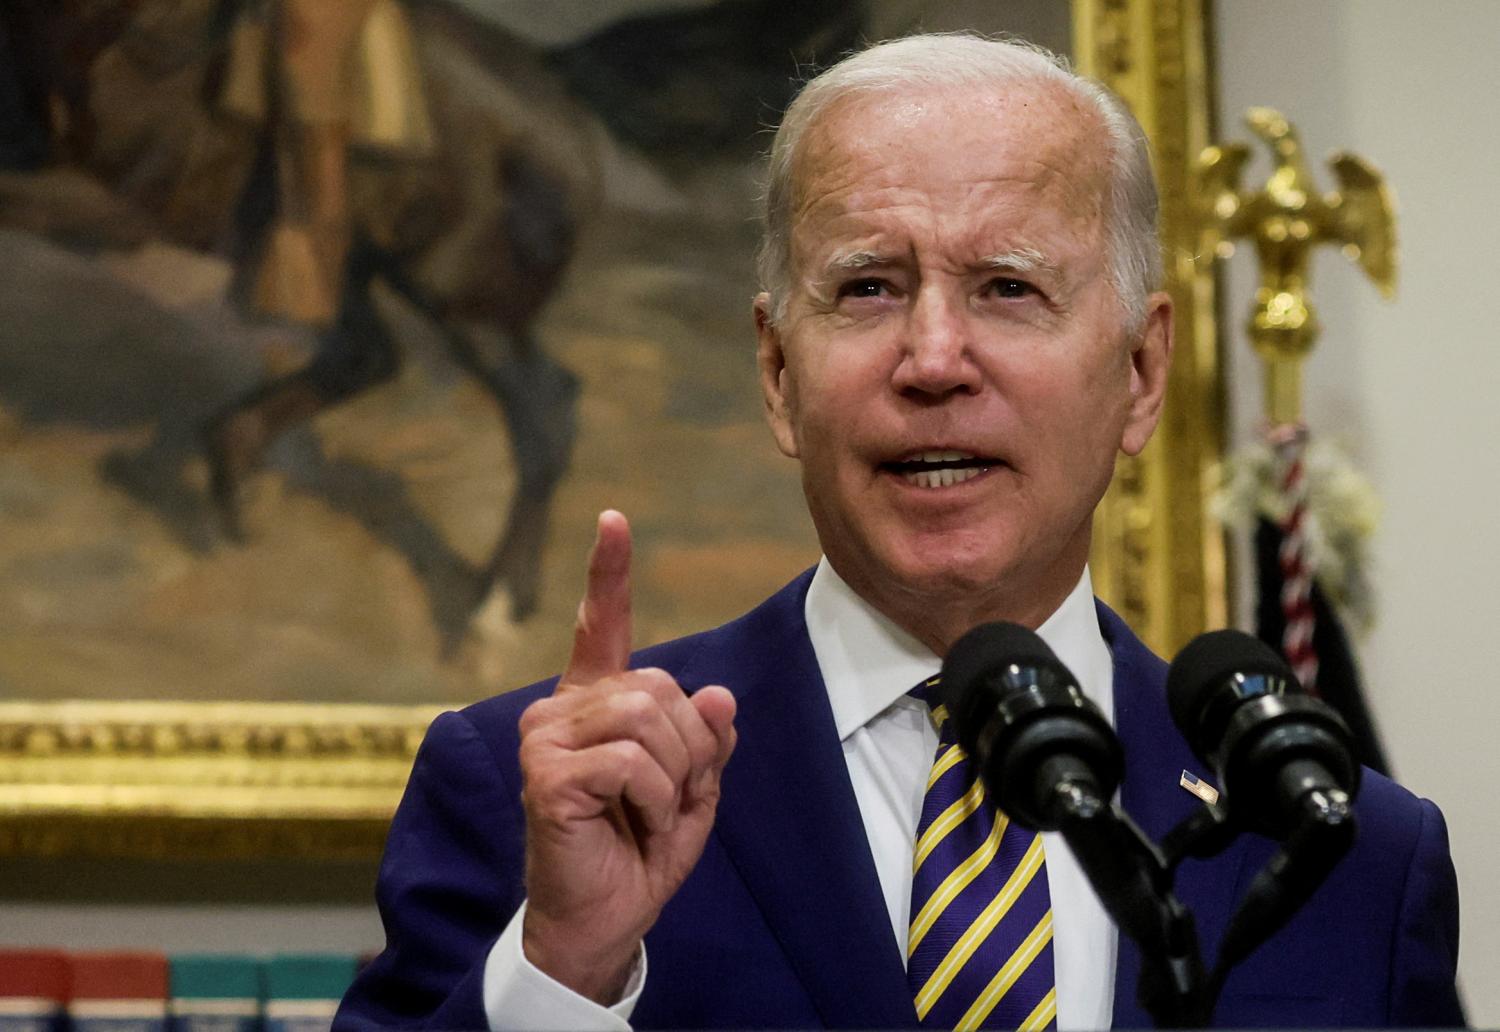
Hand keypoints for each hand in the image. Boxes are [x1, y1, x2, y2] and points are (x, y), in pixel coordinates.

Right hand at [518, 511, 736, 1003]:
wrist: (606, 917)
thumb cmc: (642, 848)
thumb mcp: (694, 789)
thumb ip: (707, 739)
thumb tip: (718, 692)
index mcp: (595, 703)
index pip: (601, 626)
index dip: (608, 572)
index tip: (614, 519)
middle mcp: (561, 710)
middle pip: (659, 686)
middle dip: (691, 745)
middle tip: (672, 796)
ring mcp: (545, 739)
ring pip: (648, 717)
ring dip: (676, 775)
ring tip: (653, 812)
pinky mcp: (544, 775)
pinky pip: (631, 761)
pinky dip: (657, 798)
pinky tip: (637, 825)